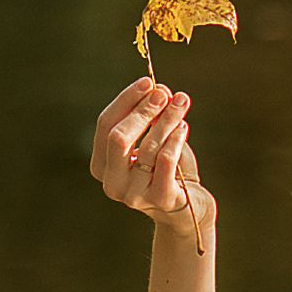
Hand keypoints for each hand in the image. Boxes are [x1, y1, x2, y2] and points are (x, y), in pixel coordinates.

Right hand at [92, 77, 211, 229]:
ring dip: (166, 119)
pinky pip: (166, 160)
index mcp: (102, 167)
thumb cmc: (168, 172)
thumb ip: (151, 118)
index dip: (126, 100)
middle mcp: (112, 184)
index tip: (148, 81)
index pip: (106, 125)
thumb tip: (157, 88)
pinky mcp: (160, 200)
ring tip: (181, 103)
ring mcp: (134, 196)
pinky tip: (183, 126)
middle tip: (165, 92)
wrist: (190, 210)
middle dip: (143, 110)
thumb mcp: (154, 141)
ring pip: (148, 146)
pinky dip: (175, 138)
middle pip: (119, 136)